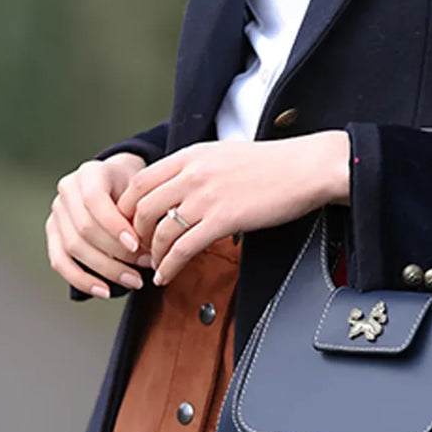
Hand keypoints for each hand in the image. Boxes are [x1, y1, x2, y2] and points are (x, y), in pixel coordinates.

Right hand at [45, 151, 148, 297]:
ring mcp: (56, 212)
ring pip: (73, 248)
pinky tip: (105, 290)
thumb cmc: (134, 186)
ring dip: (105, 270)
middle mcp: (67, 190)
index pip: (94, 200)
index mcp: (90, 172)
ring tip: (134, 280)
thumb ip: (141, 209)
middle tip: (144, 266)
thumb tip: (151, 245)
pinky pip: (60, 262)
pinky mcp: (52, 234)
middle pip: (84, 228)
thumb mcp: (141, 187)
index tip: (136, 245)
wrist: (118, 181)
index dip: (114, 225)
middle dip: (115, 253)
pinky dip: (82, 280)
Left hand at [117, 132, 350, 286]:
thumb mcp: (225, 154)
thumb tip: (178, 188)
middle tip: (138, 251)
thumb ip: (197, 168)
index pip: (140, 181)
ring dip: (152, 255)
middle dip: (133, 235)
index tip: (129, 226)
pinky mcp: (222, 219)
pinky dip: (169, 267)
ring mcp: (206, 196)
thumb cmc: (272, 163)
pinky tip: (167, 277)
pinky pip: (182, 249)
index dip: (126, 208)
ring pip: (158, 231)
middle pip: (141, 208)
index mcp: (191, 155)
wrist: (305, 167)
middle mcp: (192, 173)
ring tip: (154, 267)